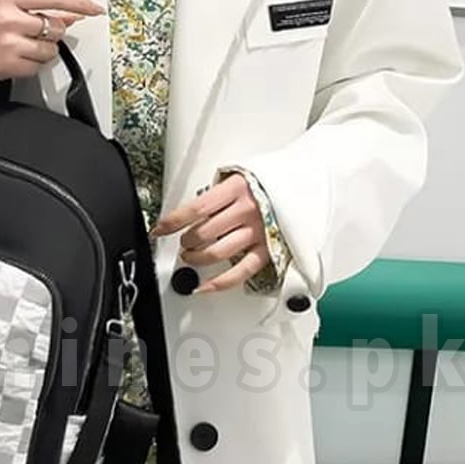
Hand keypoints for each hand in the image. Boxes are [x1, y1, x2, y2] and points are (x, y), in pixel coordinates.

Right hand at [0, 0, 104, 102]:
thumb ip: (30, 8)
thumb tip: (66, 16)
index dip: (79, 4)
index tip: (95, 9)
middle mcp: (9, 18)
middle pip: (55, 28)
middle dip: (51, 33)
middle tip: (34, 34)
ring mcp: (9, 43)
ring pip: (49, 50)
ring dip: (43, 51)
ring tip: (20, 46)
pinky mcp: (8, 65)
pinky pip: (37, 67)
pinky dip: (32, 65)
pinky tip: (14, 58)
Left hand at [149, 173, 271, 293]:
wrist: (305, 184)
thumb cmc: (268, 182)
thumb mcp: (238, 176)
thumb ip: (217, 193)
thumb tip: (191, 213)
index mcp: (236, 189)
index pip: (196, 209)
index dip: (173, 221)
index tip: (159, 229)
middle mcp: (247, 210)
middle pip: (204, 232)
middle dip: (186, 241)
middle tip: (184, 242)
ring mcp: (259, 231)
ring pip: (218, 252)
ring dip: (197, 258)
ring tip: (191, 256)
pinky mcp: (269, 250)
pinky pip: (241, 271)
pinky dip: (219, 283)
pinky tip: (204, 286)